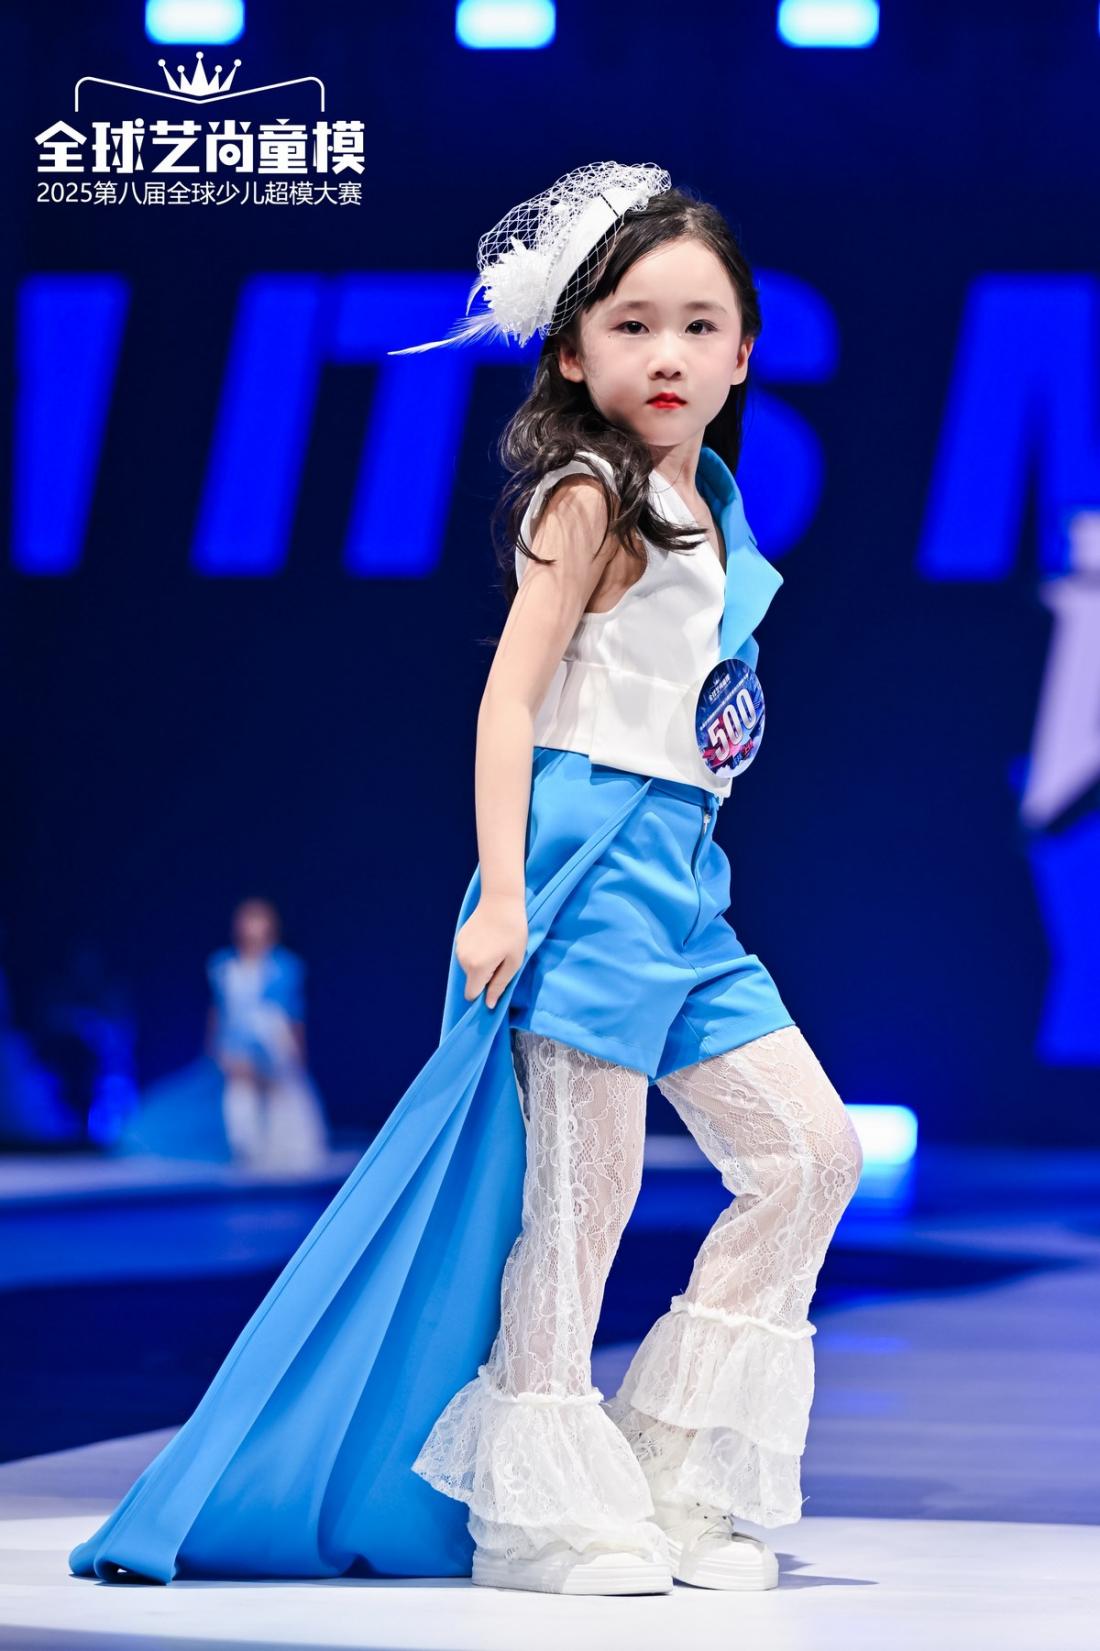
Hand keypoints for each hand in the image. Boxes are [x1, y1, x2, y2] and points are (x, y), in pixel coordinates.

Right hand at [456, 894, 528, 1009]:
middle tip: (501, 959)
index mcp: (477, 967)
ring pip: (469, 968)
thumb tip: (489, 1004)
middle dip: (485, 976)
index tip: (496, 982)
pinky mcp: (459, 938)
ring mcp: (459, 948)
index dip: (484, 993)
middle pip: (471, 980)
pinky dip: (476, 953)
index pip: (472, 994)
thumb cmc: (513, 932)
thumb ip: (499, 985)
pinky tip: (487, 938)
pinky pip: (467, 955)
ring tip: (495, 946)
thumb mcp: (513, 961)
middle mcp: (463, 960)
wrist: (501, 901)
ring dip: (481, 964)